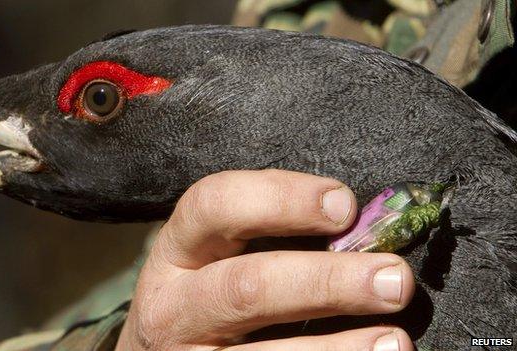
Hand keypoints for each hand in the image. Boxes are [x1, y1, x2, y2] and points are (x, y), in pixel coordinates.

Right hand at [116, 170, 414, 350]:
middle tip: (394, 278)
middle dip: (327, 281)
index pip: (213, 205)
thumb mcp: (215, 257)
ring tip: (395, 340)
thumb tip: (362, 229)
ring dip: (340, 347)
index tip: (344, 206)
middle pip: (248, 286)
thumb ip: (269, 236)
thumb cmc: (206, 294)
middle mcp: (172, 306)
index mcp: (177, 251)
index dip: (281, 198)